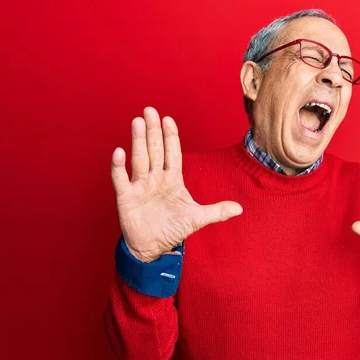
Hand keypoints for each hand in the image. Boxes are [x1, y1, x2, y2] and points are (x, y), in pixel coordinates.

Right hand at [111, 107, 242, 261]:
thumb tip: (240, 208)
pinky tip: (119, 152)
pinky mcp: (126, 197)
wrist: (152, 248)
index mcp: (172, 180)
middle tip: (149, 110)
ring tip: (137, 122)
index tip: (168, 119)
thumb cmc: (173, 230)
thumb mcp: (197, 219)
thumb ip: (217, 211)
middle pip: (155, 150)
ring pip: (140, 159)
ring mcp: (140, 186)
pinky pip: (121, 178)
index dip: (171, 137)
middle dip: (153, 131)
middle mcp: (155, 179)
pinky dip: (119, 166)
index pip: (172, 154)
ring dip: (138, 141)